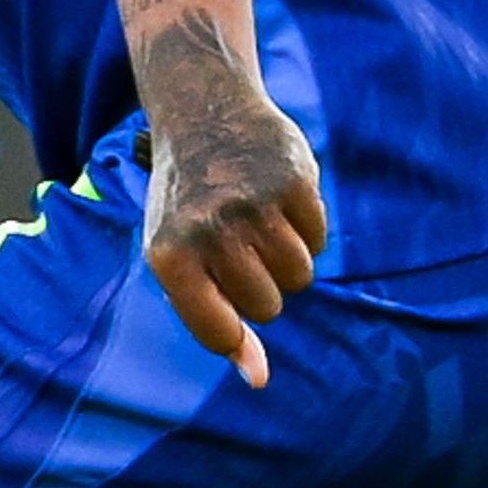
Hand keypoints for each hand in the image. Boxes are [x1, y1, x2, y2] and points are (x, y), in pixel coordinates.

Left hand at [139, 53, 325, 386]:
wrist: (202, 109)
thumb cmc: (187, 197)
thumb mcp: (178, 255)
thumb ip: (214, 319)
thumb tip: (257, 379)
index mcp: (168, 253)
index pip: (219, 332)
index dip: (230, 322)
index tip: (219, 291)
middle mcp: (209, 229)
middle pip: (269, 307)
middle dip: (259, 281)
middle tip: (232, 237)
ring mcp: (252, 204)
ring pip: (299, 277)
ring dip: (284, 254)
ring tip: (253, 214)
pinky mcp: (292, 179)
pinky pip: (319, 239)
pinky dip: (304, 224)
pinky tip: (274, 193)